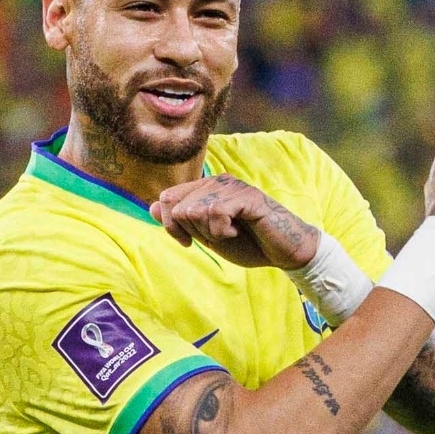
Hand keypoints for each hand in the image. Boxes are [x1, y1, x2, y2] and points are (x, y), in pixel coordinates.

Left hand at [149, 172, 318, 272]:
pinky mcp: (247, 195)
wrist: (282, 251)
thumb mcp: (205, 236)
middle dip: (193, 231)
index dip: (171, 227)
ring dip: (210, 232)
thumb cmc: (247, 243)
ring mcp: (233, 186)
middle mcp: (217, 181)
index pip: (167, 199)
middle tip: (220, 235)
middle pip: (178, 208)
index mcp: (205, 189)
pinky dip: (222, 230)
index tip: (189, 242)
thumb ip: (181, 222)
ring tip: (231, 232)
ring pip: (194, 210)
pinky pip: (215, 212)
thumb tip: (152, 206)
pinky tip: (239, 230)